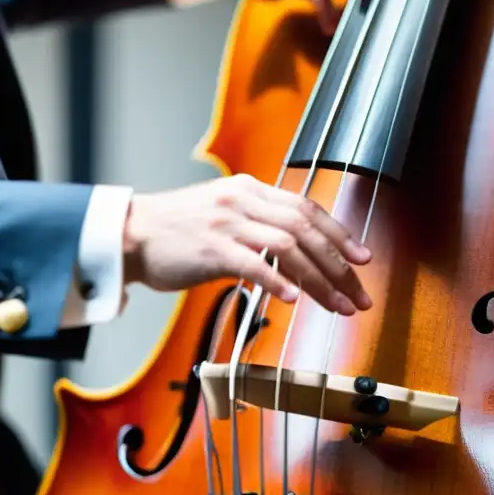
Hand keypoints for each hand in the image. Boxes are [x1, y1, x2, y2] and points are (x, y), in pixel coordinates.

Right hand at [123, 174, 372, 315]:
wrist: (131, 234)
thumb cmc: (178, 230)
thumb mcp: (224, 212)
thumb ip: (258, 223)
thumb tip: (297, 249)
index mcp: (250, 189)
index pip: (307, 208)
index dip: (340, 234)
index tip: (362, 259)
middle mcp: (243, 200)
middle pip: (305, 228)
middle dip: (339, 263)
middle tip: (357, 294)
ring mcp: (227, 222)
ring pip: (288, 247)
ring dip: (319, 279)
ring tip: (336, 305)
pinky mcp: (211, 248)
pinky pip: (254, 264)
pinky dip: (278, 281)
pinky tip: (293, 299)